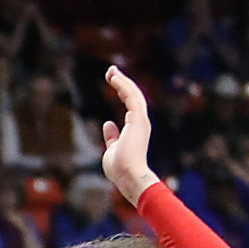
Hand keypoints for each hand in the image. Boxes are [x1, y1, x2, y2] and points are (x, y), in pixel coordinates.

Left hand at [101, 66, 158, 205]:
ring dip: (122, 81)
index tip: (113, 80)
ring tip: (111, 71)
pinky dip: (123, 86)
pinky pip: (131, 97)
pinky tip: (115, 78)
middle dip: (122, 82)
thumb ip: (112, 136)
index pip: (130, 104)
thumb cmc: (120, 168)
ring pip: (133, 94)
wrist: (128, 176)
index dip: (122, 91)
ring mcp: (141, 120)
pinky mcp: (139, 119)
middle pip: (133, 96)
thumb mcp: (112, 149)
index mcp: (136, 128)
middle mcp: (141, 122)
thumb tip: (108, 123)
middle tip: (111, 71)